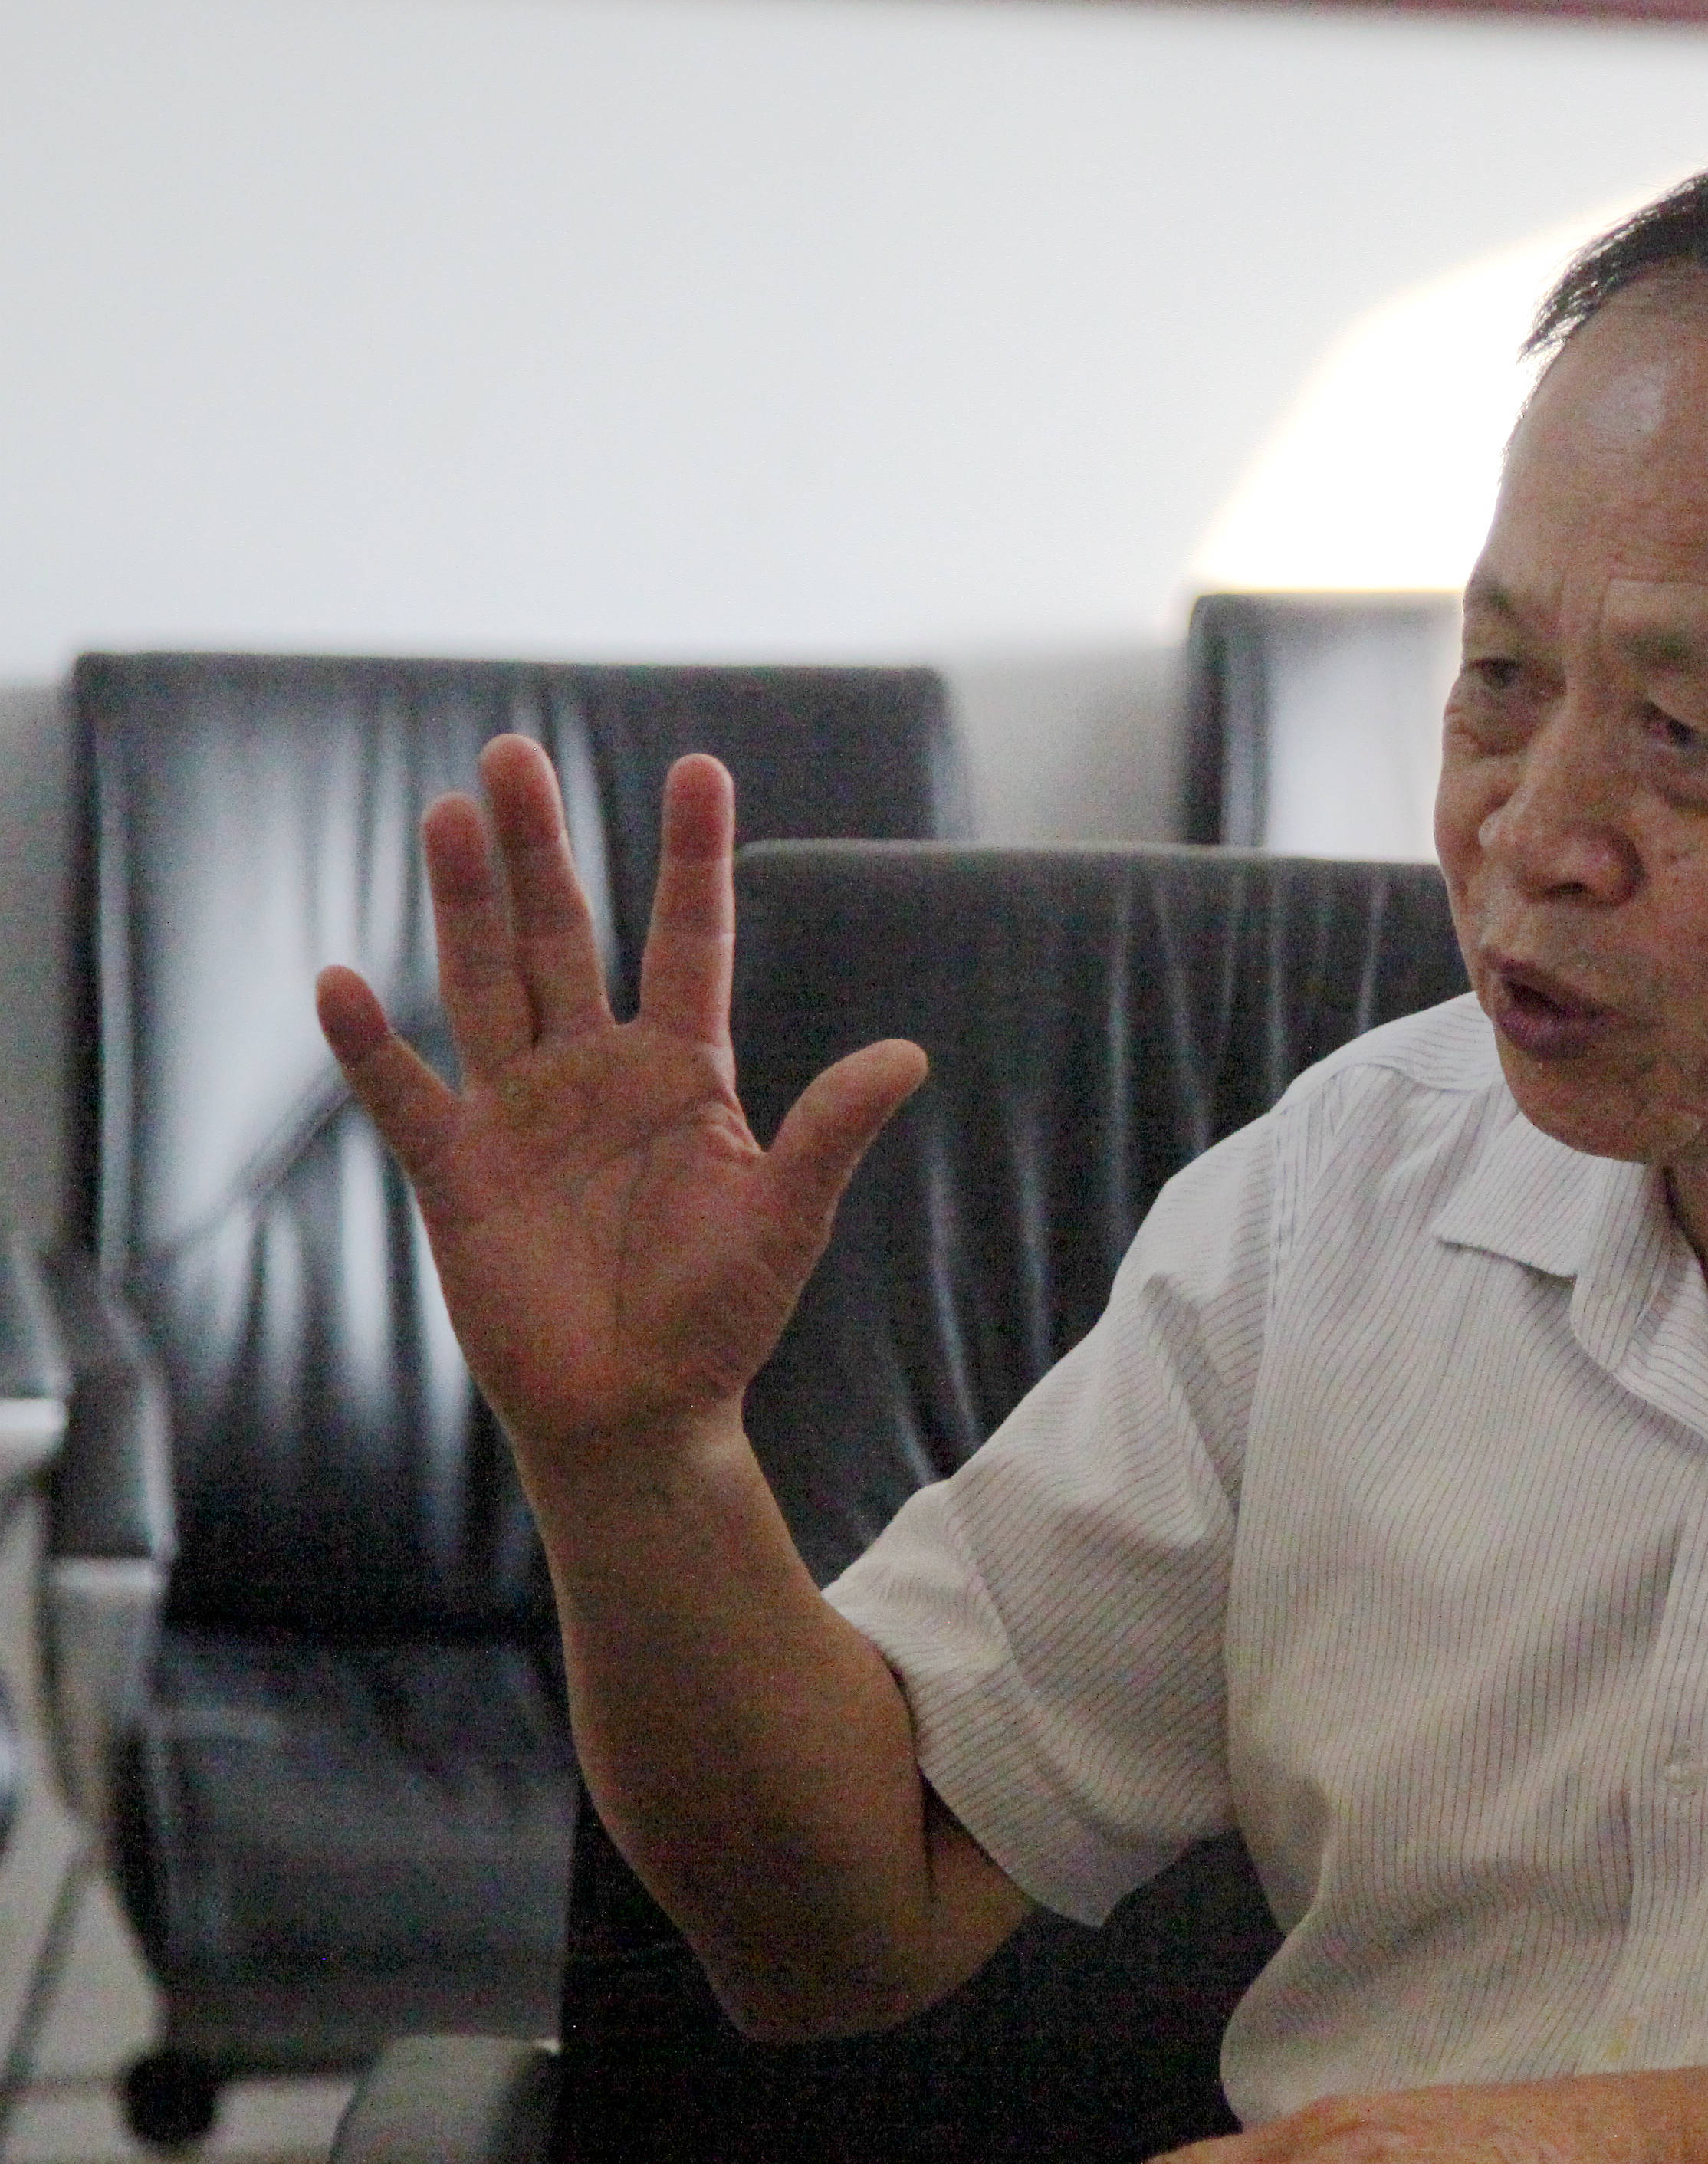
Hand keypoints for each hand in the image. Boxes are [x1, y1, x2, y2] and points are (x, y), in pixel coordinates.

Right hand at [316, 735, 926, 1464]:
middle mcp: (594, 1071)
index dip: (691, 858)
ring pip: (484, 985)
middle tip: (515, 753)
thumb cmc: (721, 1315)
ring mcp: (519, 1114)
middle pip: (562, 936)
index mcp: (682, 1069)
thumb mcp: (788, 1216)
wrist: (642, 1410)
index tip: (699, 768)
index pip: (687, 940)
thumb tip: (908, 1055)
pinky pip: (405, 1099)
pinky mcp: (456, 1174)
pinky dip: (372, 1048)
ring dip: (464, 905)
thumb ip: (832, 1131)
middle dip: (541, 850)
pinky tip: (342, 985)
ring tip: (450, 816)